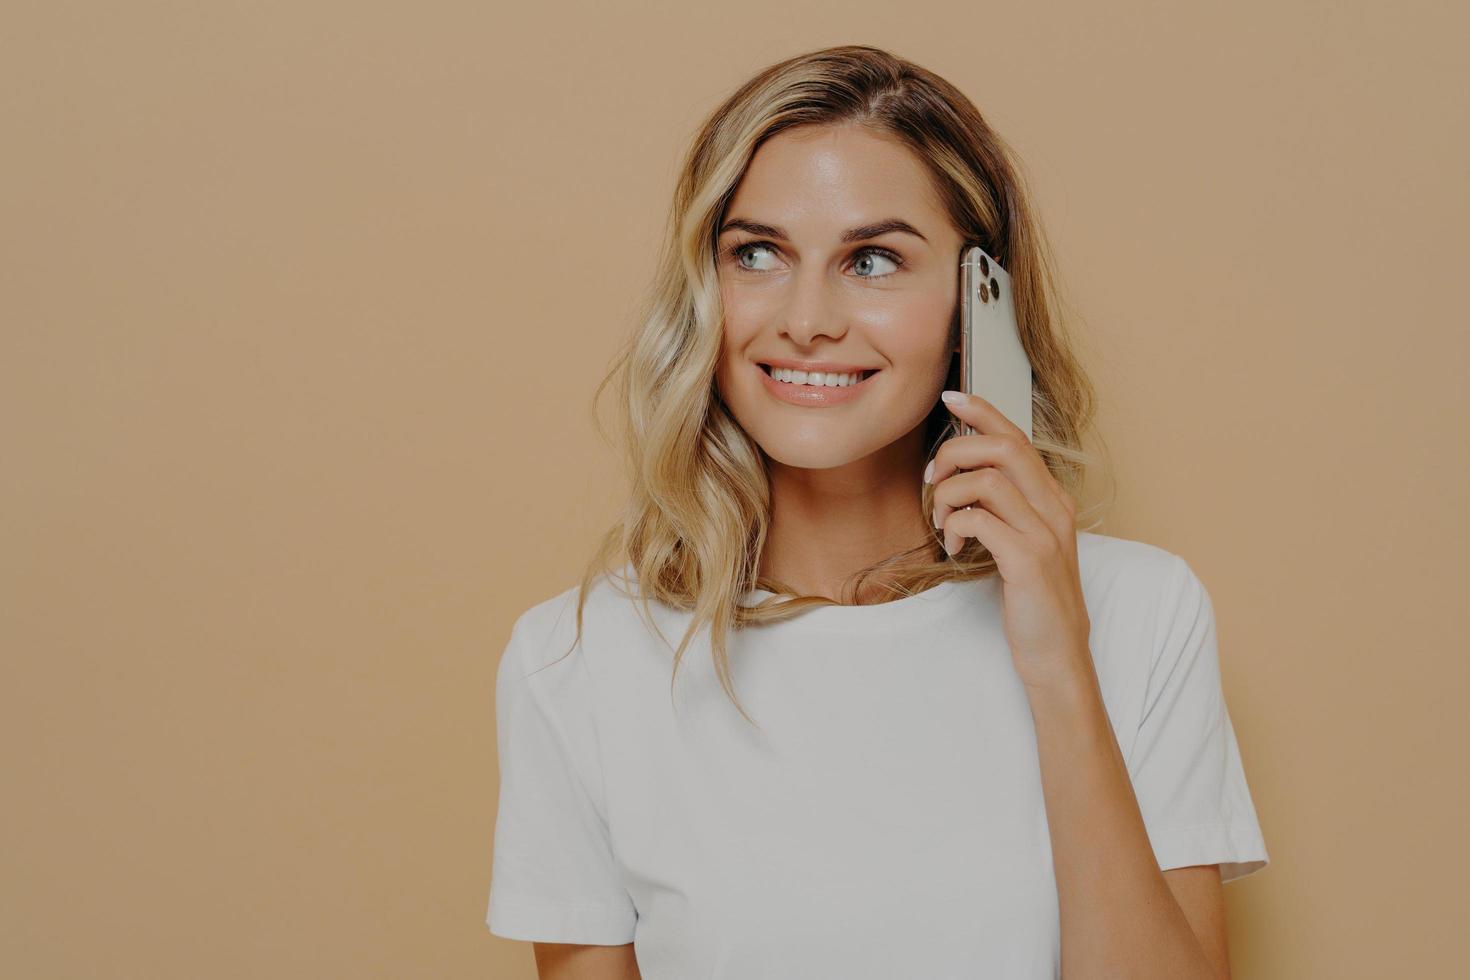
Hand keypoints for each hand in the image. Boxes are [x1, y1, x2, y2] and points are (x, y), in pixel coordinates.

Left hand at [926, 390, 1092, 689]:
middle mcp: (1053, 509)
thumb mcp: (1022, 545)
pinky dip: (956, 526)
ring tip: (941, 523)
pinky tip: (954, 547)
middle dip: (955, 452)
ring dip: (948, 495)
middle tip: (931, 478)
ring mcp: (1044, 534)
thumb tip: (962, 480)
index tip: (951, 397)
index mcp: (1052, 500)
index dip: (983, 411)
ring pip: (985, 480)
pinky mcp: (1028, 561)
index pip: (1017, 438)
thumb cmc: (1033, 602)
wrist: (1058, 655)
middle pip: (1002, 447)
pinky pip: (980, 519)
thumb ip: (1002, 510)